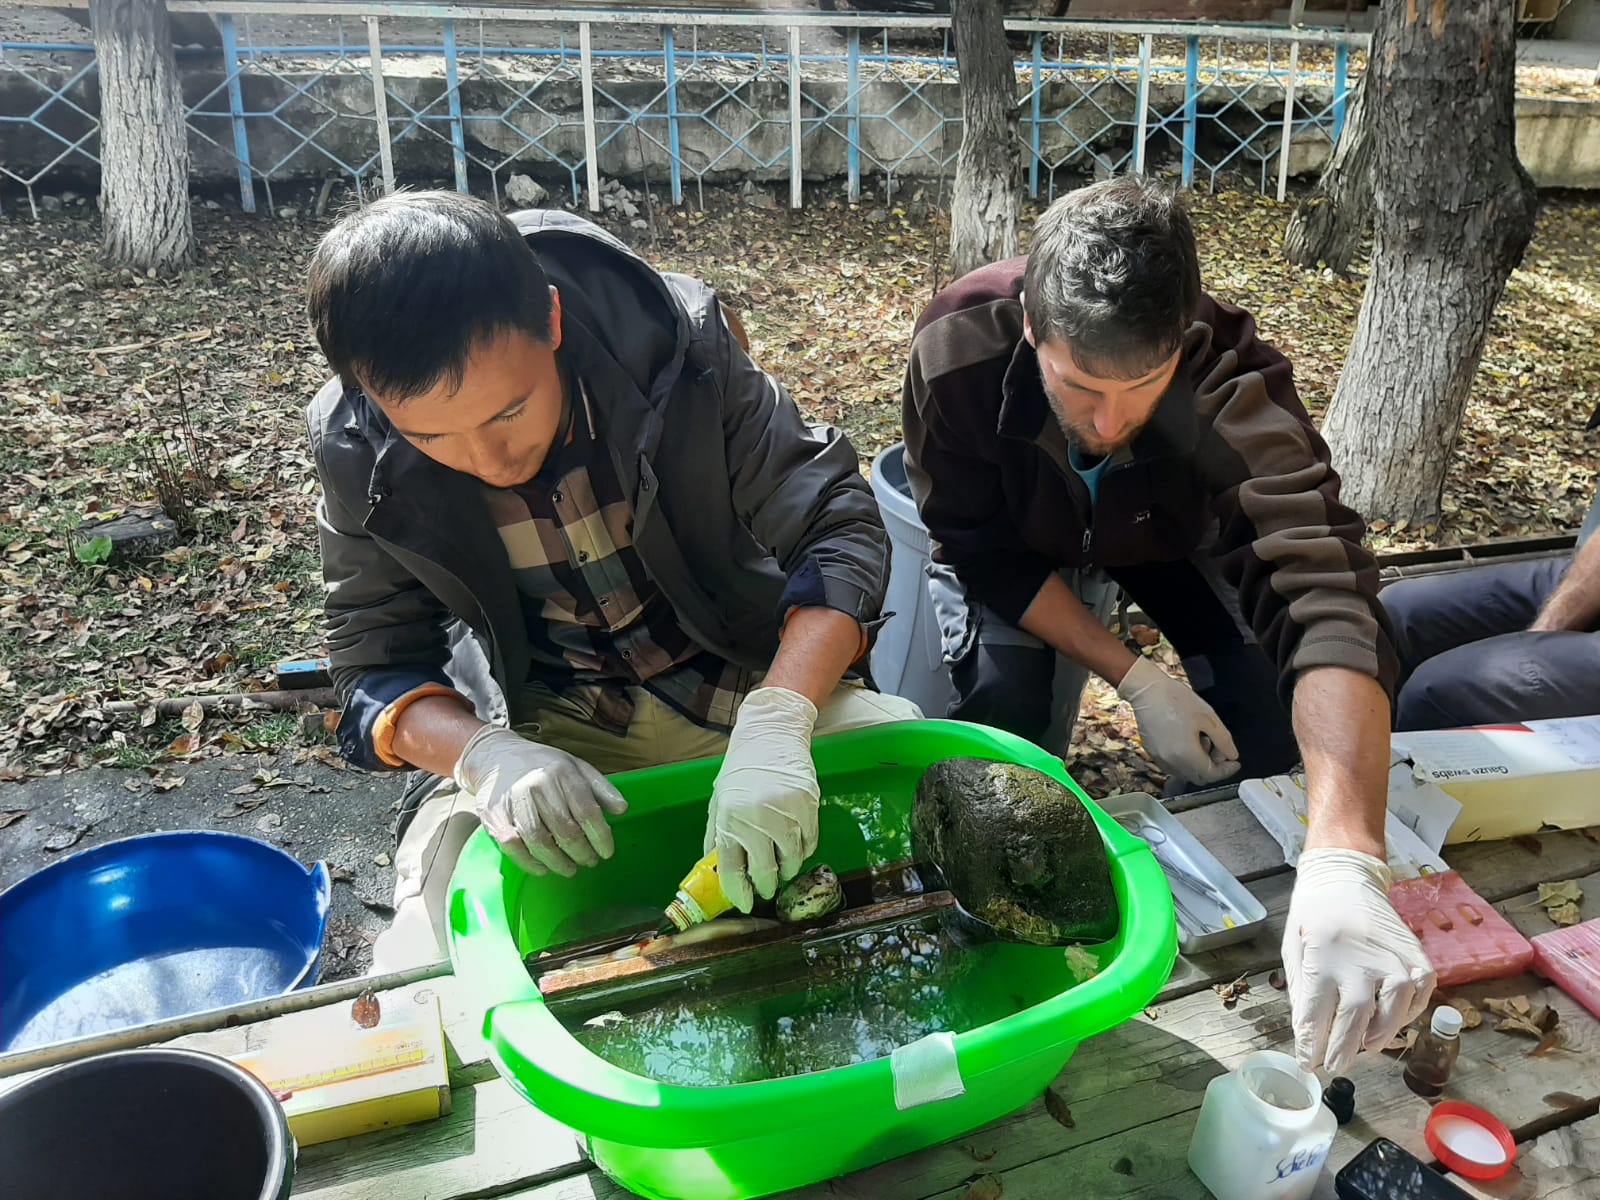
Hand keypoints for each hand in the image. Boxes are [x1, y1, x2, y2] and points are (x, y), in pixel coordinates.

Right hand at [453, 725, 626, 877]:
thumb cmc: (543, 766)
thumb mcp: (576, 767)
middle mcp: (538, 785)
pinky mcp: (493, 814)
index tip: (607, 852)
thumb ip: (601, 788)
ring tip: (569, 869)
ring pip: (538, 840)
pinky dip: (528, 862)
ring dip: (557, 862)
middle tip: (589, 862)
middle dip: (581, 852)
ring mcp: (514, 799)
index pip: (587, 811)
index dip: (600, 836)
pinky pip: (512, 844)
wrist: (497, 756)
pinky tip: (542, 869)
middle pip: (564, 829)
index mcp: (563, 772)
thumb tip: (622, 809)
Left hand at [704, 687, 820, 911]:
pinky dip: (803, 851)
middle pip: (765, 871)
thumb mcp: (719, 802)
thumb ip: (717, 836)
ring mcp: (784, 814)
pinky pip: (809, 844)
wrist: (771, 735)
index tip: (747, 904)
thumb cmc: (741, 770)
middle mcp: (756, 820)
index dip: (741, 894)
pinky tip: (795, 846)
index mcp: (729, 820)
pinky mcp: (808, 807)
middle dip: (766, 886)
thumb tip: (717, 870)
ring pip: (791, 861)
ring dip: (787, 869)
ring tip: (782, 865)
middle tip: (767, 889)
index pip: (733, 871)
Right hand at [1114, 657, 1240, 784]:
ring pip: (1185, 773)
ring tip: (1201, 741)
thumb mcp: (1208, 717)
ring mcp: (1159, 759)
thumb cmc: (1176, 700)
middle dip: (1213, 767)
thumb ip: (1224, 740)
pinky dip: (1184, 761)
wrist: (1147, 690)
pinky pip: (1173, 766)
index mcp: (1187, 755)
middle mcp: (1171, 762)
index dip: (1227, 770)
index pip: (1212, 775)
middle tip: (1219, 749)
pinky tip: (1186, 741)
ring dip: (1198, 764)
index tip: (1234, 761)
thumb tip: (1231, 755)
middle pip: (1199, 777)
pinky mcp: (1152, 753)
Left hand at [1283, 848, 1434, 1074]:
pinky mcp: (1418, 959)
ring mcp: (1395, 960)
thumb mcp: (1294, 948)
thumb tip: (1310, 1035)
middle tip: (1333, 1066)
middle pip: (1355, 1020)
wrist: (1347, 878)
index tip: (1306, 1063)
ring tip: (1363, 1048)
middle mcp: (1362, 960)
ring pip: (1393, 1013)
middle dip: (1342, 1050)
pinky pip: (1418, 999)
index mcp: (1323, 956)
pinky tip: (1390, 1022)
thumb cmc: (1313, 916)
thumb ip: (1302, 990)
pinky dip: (1406, 1017)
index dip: (1311, 1044)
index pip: (1316, 1013)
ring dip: (1378, 1038)